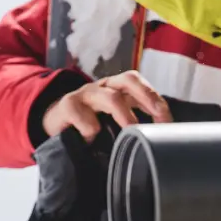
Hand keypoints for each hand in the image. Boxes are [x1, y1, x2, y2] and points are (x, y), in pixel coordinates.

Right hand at [41, 71, 171, 141]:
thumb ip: (132, 123)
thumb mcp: (111, 119)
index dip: (156, 99)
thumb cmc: (88, 122)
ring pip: (109, 96)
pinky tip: (90, 140)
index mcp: (116, 88)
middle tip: (158, 118)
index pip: (140, 84)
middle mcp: (103, 87)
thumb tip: (159, 141)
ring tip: (130, 131)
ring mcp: (85, 95)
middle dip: (148, 97)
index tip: (167, 122)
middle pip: (129, 79)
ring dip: (124, 114)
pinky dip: (89, 128)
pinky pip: (80, 113)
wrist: (53, 123)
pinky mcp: (67, 106)